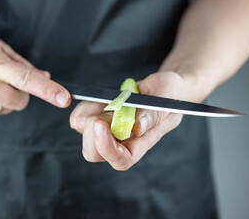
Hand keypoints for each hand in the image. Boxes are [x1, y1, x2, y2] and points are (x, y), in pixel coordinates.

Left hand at [70, 71, 192, 170]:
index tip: (100, 126)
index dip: (107, 148)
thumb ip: (154, 113)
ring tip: (111, 99)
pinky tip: (101, 98)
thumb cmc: (170, 96)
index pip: (121, 159)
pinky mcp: (96, 119)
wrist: (163, 89)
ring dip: (90, 113)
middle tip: (108, 108)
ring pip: (83, 133)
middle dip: (92, 131)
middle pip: (94, 153)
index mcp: (141, 143)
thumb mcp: (167, 99)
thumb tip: (138, 127)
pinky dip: (85, 106)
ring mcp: (107, 131)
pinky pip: (78, 117)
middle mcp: (121, 142)